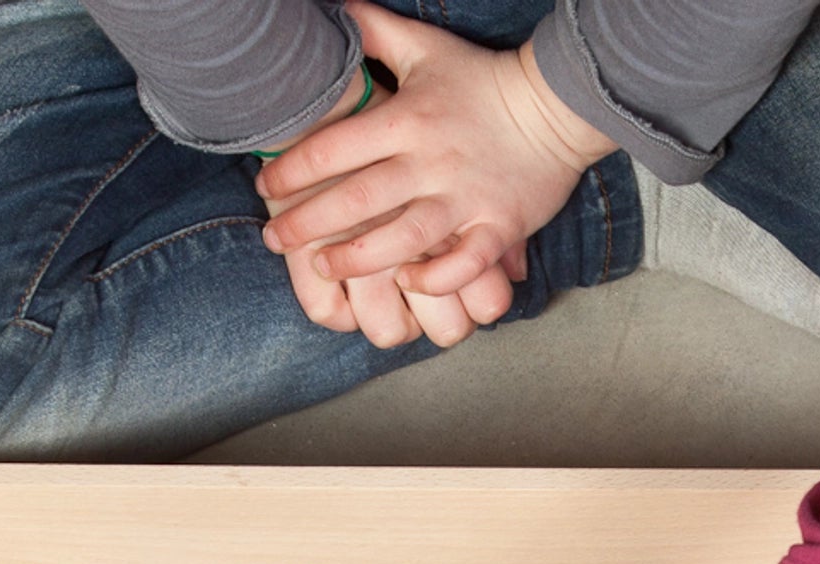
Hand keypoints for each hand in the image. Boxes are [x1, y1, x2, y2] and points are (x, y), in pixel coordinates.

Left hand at [258, 5, 612, 301]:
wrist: (554, 108)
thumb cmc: (483, 80)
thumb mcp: (423, 46)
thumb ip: (372, 31)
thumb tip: (329, 9)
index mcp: (406, 120)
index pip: (334, 147)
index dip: (292, 168)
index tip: (265, 186)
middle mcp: (431, 163)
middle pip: (358, 198)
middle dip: (309, 221)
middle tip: (275, 238)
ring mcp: (466, 200)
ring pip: (404, 238)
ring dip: (359, 257)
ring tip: (325, 267)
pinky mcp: (498, 227)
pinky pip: (463, 263)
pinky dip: (435, 277)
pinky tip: (407, 281)